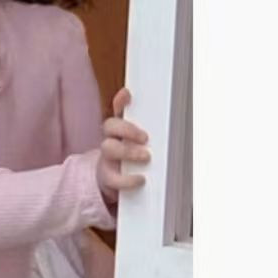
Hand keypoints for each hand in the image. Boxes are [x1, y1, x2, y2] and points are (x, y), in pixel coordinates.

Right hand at [98, 89, 149, 203]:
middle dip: (127, 129)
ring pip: (108, 148)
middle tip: (145, 137)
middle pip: (110, 126)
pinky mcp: (107, 178)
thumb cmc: (134, 158)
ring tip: (146, 157)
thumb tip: (170, 114)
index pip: (118, 110)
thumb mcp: (143, 142)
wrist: (117, 182)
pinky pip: (113, 178)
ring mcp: (107, 159)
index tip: (128, 95)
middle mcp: (111, 140)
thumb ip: (154, 129)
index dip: (121, 101)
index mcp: (121, 130)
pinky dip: (127, 180)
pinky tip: (140, 179)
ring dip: (127, 151)